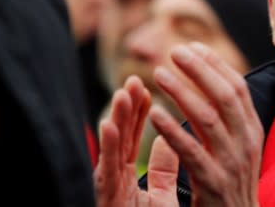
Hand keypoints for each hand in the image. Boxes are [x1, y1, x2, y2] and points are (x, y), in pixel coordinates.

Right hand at [94, 76, 179, 206]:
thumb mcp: (157, 198)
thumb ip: (161, 169)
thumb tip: (169, 139)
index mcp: (127, 177)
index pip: (134, 139)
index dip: (140, 113)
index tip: (146, 86)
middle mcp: (115, 181)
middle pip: (121, 139)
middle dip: (128, 109)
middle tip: (135, 80)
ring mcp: (108, 191)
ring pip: (112, 150)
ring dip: (117, 120)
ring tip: (124, 93)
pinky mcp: (107, 199)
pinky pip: (105, 172)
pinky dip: (107, 147)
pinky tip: (110, 124)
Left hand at [149, 42, 263, 206]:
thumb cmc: (231, 185)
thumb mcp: (237, 148)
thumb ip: (226, 119)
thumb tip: (210, 81)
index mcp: (252, 131)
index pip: (237, 87)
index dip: (215, 64)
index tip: (192, 46)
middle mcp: (246, 143)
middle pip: (225, 96)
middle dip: (199, 69)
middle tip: (174, 50)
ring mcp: (231, 164)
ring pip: (207, 119)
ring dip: (181, 92)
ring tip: (158, 74)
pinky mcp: (213, 184)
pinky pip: (191, 151)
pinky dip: (172, 130)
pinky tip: (154, 114)